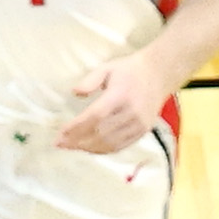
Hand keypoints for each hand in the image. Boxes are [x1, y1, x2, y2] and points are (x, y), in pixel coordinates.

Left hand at [56, 50, 172, 152]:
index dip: (76, 127)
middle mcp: (131, 112)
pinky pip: (121, 146)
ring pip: (110, 143)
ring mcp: (139, 124)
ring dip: (88, 148)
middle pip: (100, 133)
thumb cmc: (129, 71)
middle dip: (77, 140)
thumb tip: (75, 92)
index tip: (60, 134)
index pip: (95, 116)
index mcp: (120, 95)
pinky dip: (103, 150)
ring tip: (72, 147)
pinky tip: (90, 149)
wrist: (159, 75)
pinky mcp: (143, 131)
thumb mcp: (107, 68)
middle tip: (60, 144)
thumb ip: (90, 80)